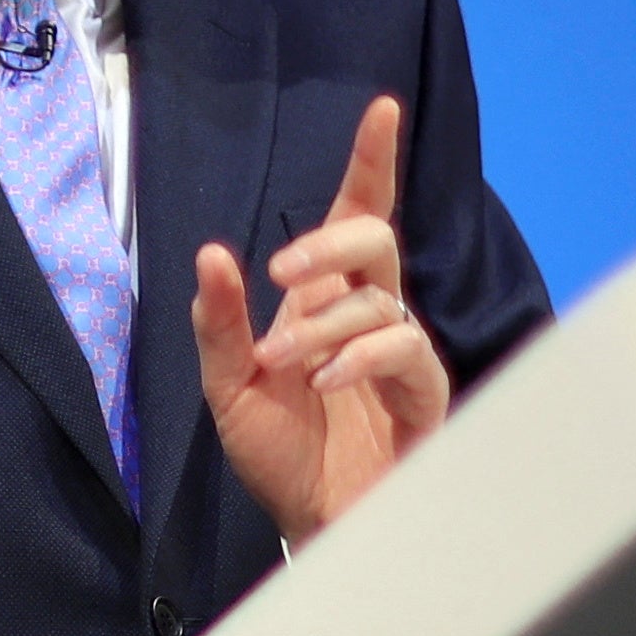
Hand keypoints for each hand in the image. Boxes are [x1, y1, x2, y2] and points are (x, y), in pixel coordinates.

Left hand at [192, 95, 450, 546]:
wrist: (311, 526)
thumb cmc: (279, 457)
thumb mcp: (229, 389)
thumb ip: (220, 325)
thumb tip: (212, 254)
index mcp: (323, 300)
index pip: (355, 216)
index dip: (371, 163)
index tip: (382, 109)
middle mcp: (367, 314)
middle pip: (372, 236)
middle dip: (329, 241)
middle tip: (280, 270)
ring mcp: (400, 351)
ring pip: (380, 294)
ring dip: (325, 323)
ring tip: (286, 364)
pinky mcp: (423, 392)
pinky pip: (404, 346)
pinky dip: (361, 355)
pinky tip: (329, 379)